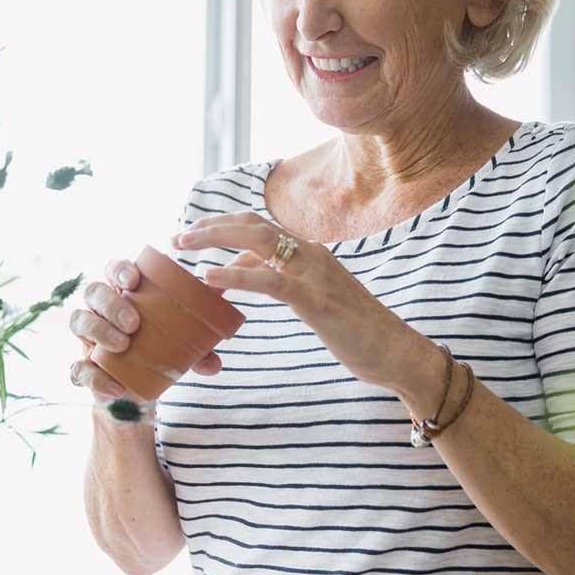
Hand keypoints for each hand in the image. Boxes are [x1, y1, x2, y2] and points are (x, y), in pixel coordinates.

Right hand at [68, 258, 222, 400]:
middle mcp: (101, 309)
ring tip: (123, 345)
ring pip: (79, 320)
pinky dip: (94, 376)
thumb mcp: (182, 346)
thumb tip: (215, 361)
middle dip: (111, 304)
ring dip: (99, 331)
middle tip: (134, 323)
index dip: (120, 270)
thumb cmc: (160, 350)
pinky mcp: (84, 365)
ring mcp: (88, 336)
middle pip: (94, 291)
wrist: (140, 389)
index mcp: (124, 292)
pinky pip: (78, 368)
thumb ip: (199, 350)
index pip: (114, 269)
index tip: (134, 280)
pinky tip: (115, 386)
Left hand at [172, 212, 413, 387]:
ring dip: (216, 238)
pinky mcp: (314, 299)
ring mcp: (314, 273)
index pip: (259, 224)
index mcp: (310, 252)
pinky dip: (235, 274)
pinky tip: (209, 277)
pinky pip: (269, 279)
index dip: (224, 224)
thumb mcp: (312, 298)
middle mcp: (311, 253)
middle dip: (212, 226)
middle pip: (252, 223)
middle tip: (178, 236)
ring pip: (257, 240)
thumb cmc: (355, 329)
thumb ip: (280, 278)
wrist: (396, 352)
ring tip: (184, 245)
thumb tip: (244, 267)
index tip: (194, 233)